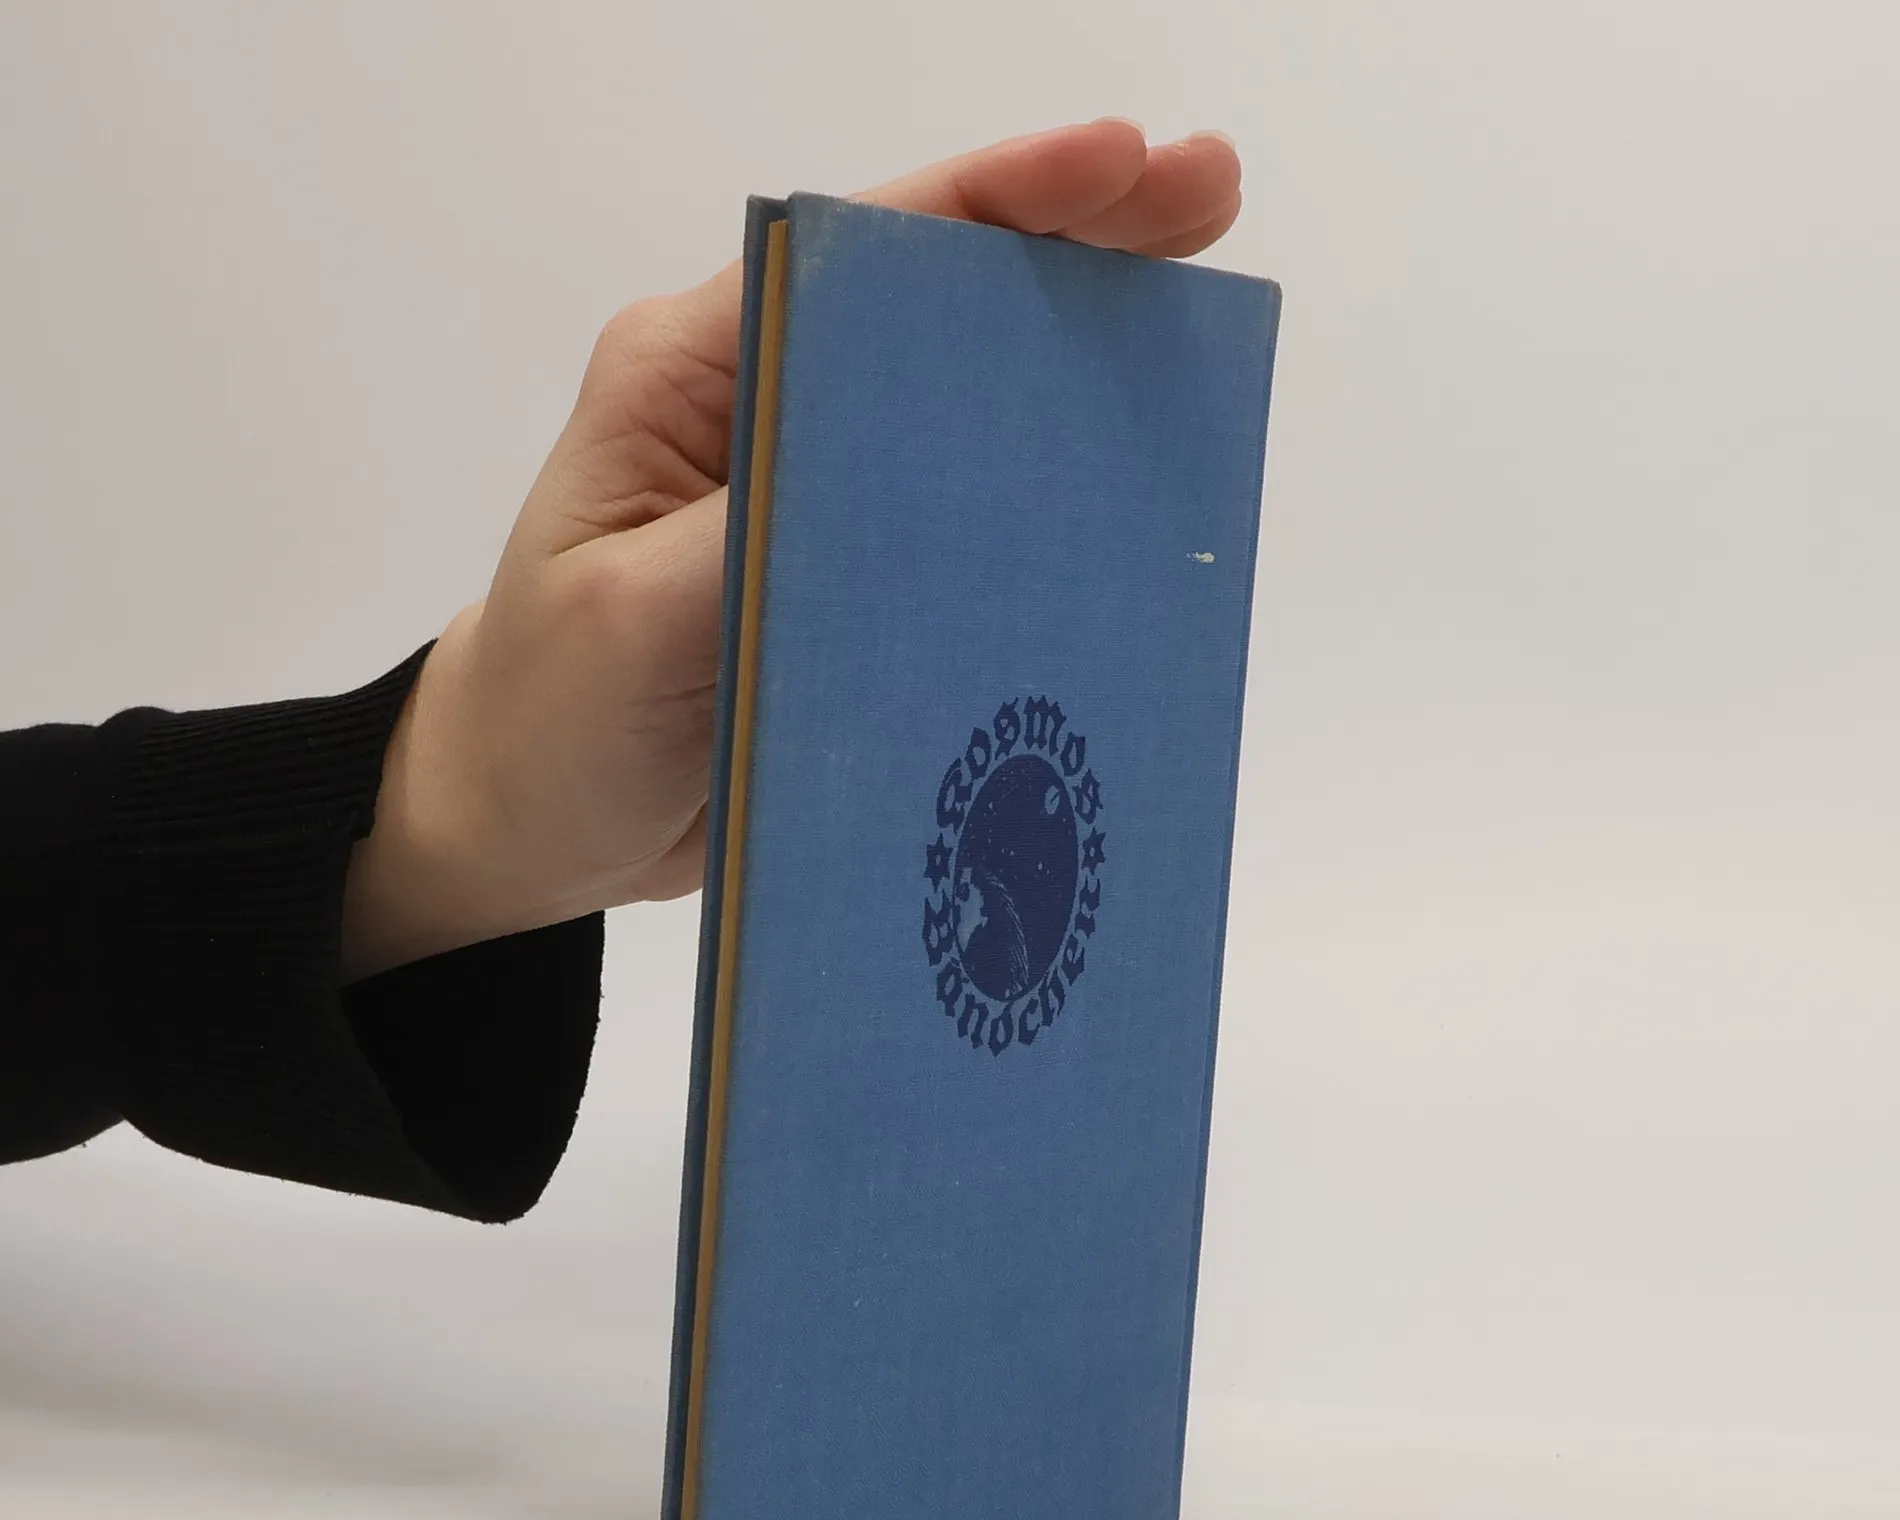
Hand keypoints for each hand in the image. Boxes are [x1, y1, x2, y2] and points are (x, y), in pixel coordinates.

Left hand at [341, 119, 1242, 979]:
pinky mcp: (853, 584)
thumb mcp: (634, 618)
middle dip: (1079, 249)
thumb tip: (911, 477)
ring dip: (1084, 371)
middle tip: (1210, 200)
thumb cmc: (550, 712)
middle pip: (946, 306)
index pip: (869, 252)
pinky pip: (970, 527)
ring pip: (974, 412)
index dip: (1007, 198)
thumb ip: (764, 531)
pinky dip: (1054, 503)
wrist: (530, 820)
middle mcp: (773, 412)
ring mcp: (823, 500)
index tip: (1127, 160)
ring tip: (1201, 331)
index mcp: (701, 375)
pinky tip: (1138, 493)